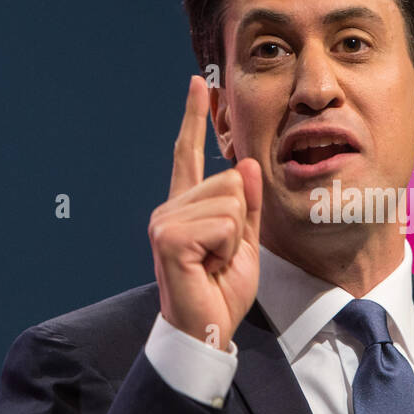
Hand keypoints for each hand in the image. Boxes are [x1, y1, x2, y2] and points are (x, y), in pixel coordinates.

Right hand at [148, 75, 261, 349]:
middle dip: (241, 221)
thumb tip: (243, 163)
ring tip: (214, 263)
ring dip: (234, 238)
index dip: (193, 117)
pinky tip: (208, 266)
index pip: (189, 154)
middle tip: (222, 256)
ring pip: (230, 202)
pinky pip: (223, 223)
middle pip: (229, 182)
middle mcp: (169, 208)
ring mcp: (165, 221)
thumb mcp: (246, 243)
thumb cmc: (222, 292)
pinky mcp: (168, 237)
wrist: (209, 330)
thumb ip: (248, 205)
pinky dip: (227, 248)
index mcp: (186, 207)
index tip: (198, 83)